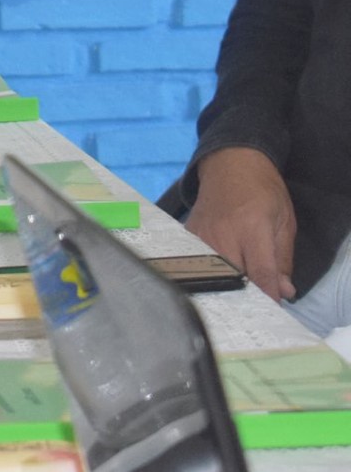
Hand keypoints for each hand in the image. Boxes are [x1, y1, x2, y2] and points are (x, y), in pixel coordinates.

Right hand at [186, 147, 298, 298]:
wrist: (230, 163)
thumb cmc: (263, 190)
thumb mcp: (285, 220)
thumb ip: (284, 257)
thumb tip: (284, 290)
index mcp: (252, 227)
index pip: (260, 272)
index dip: (268, 296)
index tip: (273, 311)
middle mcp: (223, 233)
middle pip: (232, 277)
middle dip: (245, 295)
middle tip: (255, 308)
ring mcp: (201, 233)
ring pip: (212, 272)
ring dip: (225, 286)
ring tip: (235, 298)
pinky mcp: (188, 234)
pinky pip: (197, 262)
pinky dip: (208, 273)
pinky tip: (215, 279)